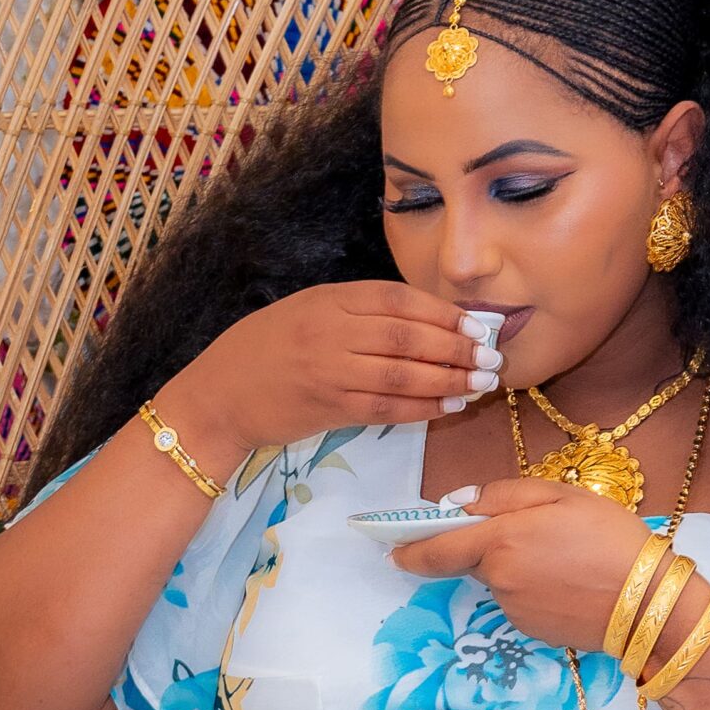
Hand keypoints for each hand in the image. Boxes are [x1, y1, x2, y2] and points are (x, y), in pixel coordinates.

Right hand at [174, 280, 501, 458]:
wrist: (219, 396)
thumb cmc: (266, 352)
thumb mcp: (308, 313)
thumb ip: (357, 314)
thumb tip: (425, 324)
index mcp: (328, 300)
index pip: (398, 300)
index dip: (443, 313)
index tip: (476, 324)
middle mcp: (330, 331)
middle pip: (407, 337)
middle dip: (456, 348)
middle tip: (490, 358)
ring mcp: (329, 371)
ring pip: (402, 374)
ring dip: (447, 380)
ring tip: (480, 384)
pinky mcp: (328, 409)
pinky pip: (385, 408)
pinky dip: (421, 408)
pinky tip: (448, 407)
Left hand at [392, 478, 653, 651]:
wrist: (648, 602)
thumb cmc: (610, 538)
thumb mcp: (561, 496)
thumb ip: (503, 495)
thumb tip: (457, 504)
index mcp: (499, 540)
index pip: (437, 548)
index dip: (410, 550)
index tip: (391, 550)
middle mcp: (497, 579)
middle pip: (474, 560)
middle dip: (491, 547)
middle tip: (539, 537)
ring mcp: (512, 609)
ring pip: (499, 580)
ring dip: (517, 567)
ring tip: (566, 557)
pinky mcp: (529, 630)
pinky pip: (519, 601)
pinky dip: (534, 589)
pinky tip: (570, 581)